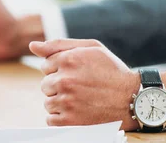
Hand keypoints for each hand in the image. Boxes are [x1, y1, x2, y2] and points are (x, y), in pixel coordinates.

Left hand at [29, 39, 165, 130]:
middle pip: (45, 84)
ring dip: (61, 102)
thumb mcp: (91, 49)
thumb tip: (32, 45)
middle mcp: (65, 80)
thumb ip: (59, 45)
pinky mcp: (69, 121)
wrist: (133, 99)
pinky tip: (78, 112)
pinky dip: (61, 118)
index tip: (78, 74)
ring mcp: (66, 101)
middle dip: (59, 86)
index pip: (46, 65)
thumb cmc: (112, 71)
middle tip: (81, 88)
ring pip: (48, 102)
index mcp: (69, 59)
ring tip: (82, 100)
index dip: (61, 69)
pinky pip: (50, 119)